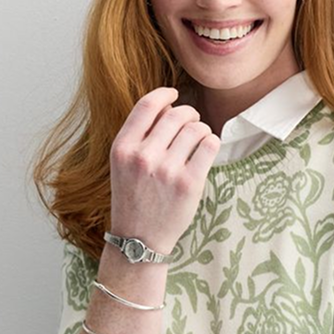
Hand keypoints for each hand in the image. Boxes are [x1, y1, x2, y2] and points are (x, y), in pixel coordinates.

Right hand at [109, 87, 220, 253]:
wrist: (139, 239)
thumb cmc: (133, 197)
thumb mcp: (123, 163)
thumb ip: (141, 135)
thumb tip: (170, 104)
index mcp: (122, 147)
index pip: (147, 105)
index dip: (165, 94)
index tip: (175, 94)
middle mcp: (142, 156)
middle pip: (176, 114)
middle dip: (188, 113)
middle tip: (192, 122)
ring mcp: (166, 170)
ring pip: (195, 128)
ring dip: (201, 129)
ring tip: (198, 140)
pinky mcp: (188, 183)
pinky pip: (209, 145)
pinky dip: (211, 142)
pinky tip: (206, 149)